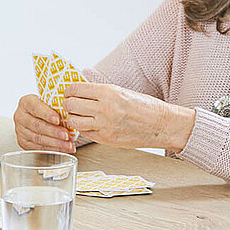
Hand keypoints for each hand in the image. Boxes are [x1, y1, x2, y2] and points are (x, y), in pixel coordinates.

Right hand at [13, 94, 76, 152]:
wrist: (38, 116)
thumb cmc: (46, 108)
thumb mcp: (49, 102)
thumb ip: (57, 105)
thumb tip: (71, 108)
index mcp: (26, 102)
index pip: (35, 107)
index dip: (46, 114)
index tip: (58, 120)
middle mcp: (20, 116)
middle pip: (37, 125)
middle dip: (54, 131)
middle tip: (66, 135)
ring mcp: (20, 130)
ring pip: (38, 138)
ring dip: (55, 143)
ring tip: (68, 144)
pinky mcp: (23, 142)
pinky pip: (38, 148)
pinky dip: (52, 149)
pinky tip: (62, 149)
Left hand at [62, 82, 195, 151]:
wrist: (162, 125)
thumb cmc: (145, 107)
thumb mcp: (121, 91)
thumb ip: (100, 92)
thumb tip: (80, 91)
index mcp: (108, 92)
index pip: (75, 89)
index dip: (68, 91)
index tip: (68, 93)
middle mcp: (104, 108)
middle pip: (70, 105)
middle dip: (67, 104)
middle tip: (70, 104)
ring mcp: (104, 126)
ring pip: (74, 121)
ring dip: (72, 118)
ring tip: (78, 115)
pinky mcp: (106, 139)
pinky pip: (85, 133)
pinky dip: (83, 129)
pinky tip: (88, 125)